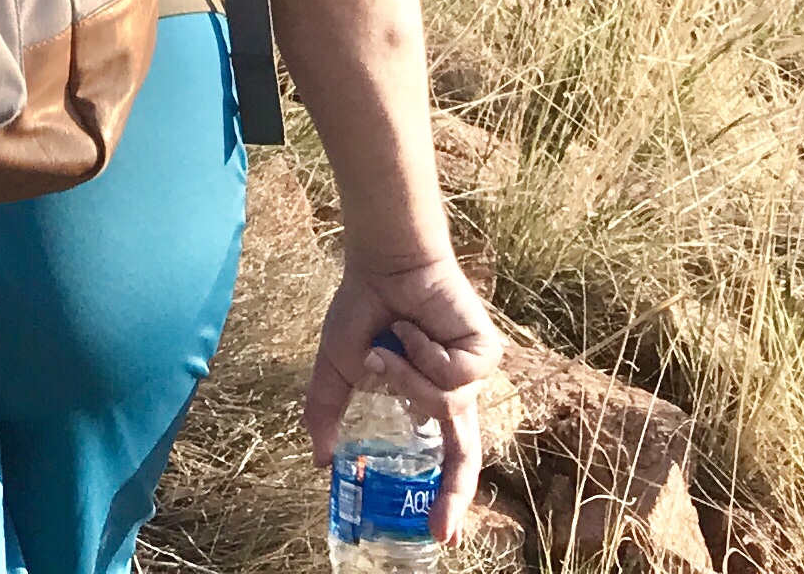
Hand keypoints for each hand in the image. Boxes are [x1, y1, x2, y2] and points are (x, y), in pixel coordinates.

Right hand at [304, 248, 501, 541]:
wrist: (383, 265)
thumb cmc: (364, 311)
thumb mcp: (338, 368)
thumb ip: (327, 413)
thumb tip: (318, 461)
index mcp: (428, 404)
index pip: (446, 461)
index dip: (446, 499)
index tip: (442, 538)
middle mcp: (456, 395)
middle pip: (465, 456)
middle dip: (452, 494)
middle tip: (441, 528)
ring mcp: (473, 374)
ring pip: (443, 404)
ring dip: (405, 377)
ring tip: (392, 342)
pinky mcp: (485, 350)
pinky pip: (453, 373)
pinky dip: (422, 352)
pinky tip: (414, 327)